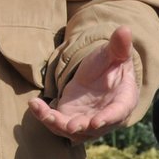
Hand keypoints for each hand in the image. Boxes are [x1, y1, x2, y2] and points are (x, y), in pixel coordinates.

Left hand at [28, 26, 139, 142]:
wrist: (99, 74)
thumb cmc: (111, 64)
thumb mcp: (114, 53)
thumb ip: (119, 46)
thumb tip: (124, 29)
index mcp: (123, 101)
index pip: (116, 113)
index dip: (107, 118)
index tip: (95, 122)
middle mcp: (105, 118)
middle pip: (91, 128)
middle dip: (79, 126)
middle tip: (69, 125)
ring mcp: (86, 121)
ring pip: (71, 129)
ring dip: (56, 123)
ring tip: (40, 110)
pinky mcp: (69, 118)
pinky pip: (56, 122)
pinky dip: (44, 115)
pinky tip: (34, 103)